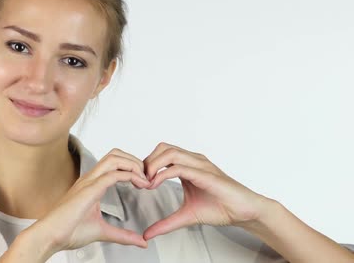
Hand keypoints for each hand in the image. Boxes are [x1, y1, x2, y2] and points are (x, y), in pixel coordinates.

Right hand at [36, 148, 152, 253]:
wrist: (50, 236)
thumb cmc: (68, 232)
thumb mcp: (103, 232)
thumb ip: (122, 235)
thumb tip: (141, 242)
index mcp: (91, 184)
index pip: (114, 162)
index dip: (131, 167)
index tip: (144, 181)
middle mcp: (90, 178)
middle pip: (115, 154)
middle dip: (135, 160)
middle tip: (147, 177)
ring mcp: (88, 182)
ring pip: (114, 158)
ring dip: (133, 164)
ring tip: (144, 179)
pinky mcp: (89, 190)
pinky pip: (112, 174)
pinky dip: (129, 175)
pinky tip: (139, 185)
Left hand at [142, 142, 271, 239]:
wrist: (244, 212)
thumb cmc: (220, 208)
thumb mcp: (185, 217)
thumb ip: (166, 223)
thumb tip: (148, 234)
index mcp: (188, 166)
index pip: (161, 154)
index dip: (146, 165)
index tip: (137, 181)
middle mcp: (193, 161)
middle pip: (162, 148)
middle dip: (147, 162)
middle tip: (138, 180)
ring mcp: (200, 165)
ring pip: (170, 152)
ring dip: (153, 165)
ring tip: (146, 182)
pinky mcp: (206, 174)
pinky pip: (180, 167)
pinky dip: (163, 174)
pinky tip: (155, 184)